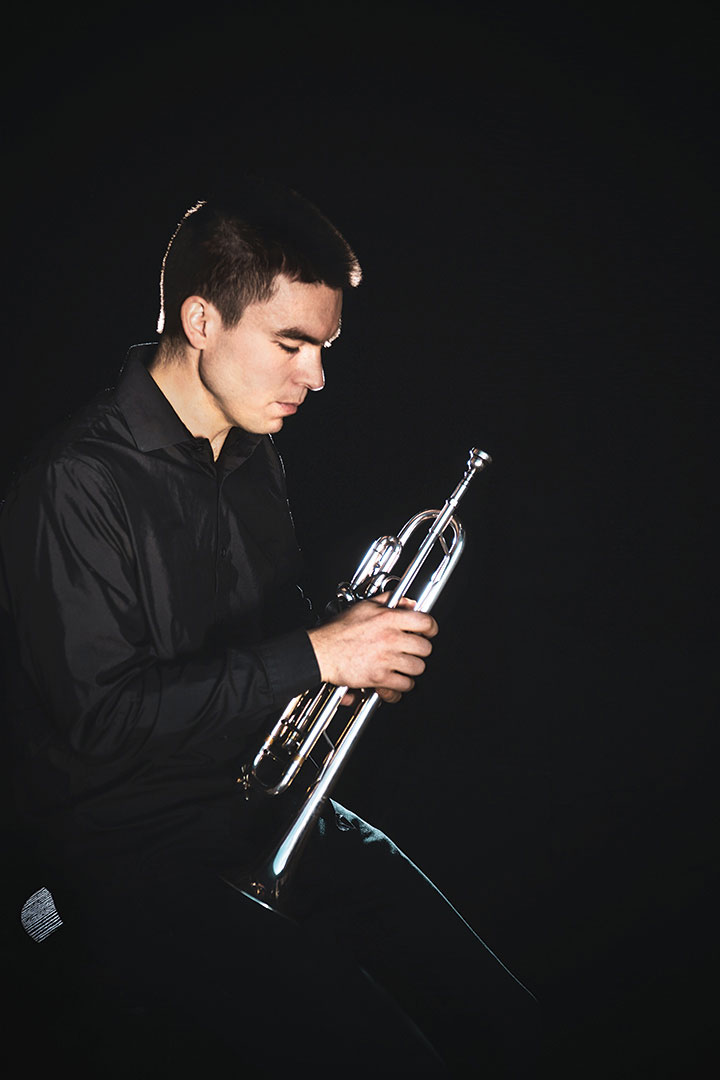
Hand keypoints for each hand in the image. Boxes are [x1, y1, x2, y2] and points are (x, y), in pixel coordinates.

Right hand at [307, 593, 437, 703]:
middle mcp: (391, 638)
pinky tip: (396, 682)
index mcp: (389, 619)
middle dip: (421, 650)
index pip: (425, 622)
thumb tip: (408, 602)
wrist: (321, 651)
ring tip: (404, 666)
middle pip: (425, 648)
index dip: (431, 628)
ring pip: (417, 668)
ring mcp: (386, 659)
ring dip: (412, 669)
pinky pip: (403, 686)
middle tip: (413, 650)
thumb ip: (389, 601)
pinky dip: (401, 687)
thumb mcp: (365, 606)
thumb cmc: (339, 630)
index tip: (429, 632)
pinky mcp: (379, 677)